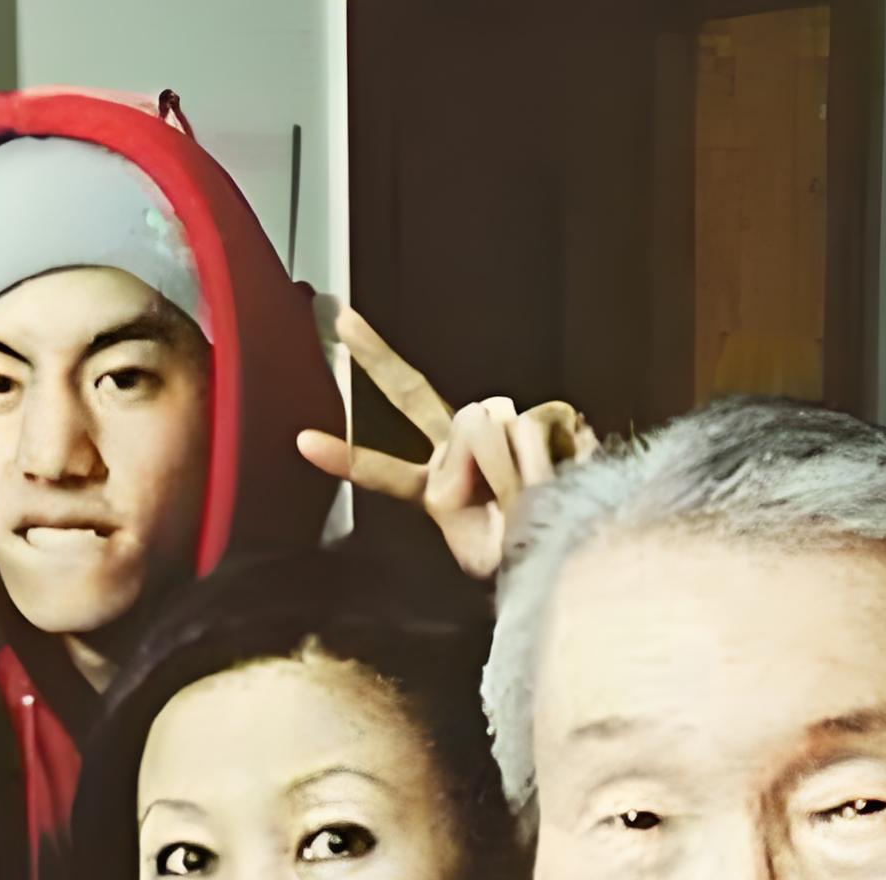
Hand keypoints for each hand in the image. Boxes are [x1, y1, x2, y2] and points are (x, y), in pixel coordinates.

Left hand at [297, 302, 599, 579]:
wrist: (582, 546)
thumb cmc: (530, 555)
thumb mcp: (487, 551)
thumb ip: (475, 490)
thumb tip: (493, 421)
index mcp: (437, 490)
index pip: (383, 472)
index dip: (345, 459)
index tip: (303, 442)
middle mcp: (458, 450)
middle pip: (411, 395)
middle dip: (374, 356)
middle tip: (340, 318)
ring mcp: (496, 427)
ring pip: (485, 427)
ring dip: (513, 469)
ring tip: (535, 497)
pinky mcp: (541, 415)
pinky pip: (530, 428)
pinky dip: (545, 457)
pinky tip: (561, 471)